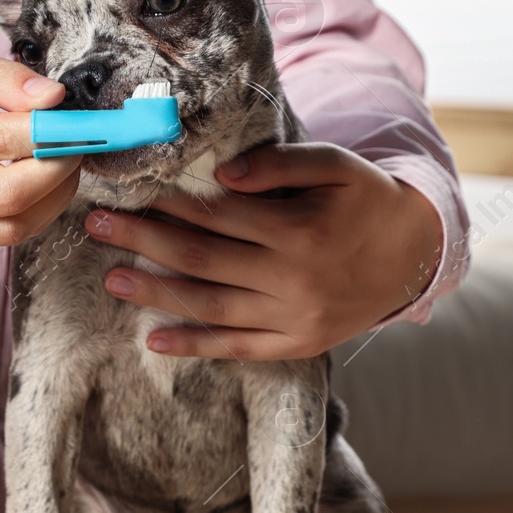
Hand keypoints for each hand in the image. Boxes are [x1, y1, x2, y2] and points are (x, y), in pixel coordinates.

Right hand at [0, 44, 79, 245]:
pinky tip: (46, 184)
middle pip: (7, 194)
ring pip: (12, 224)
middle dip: (58, 168)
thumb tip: (53, 98)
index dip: (50, 132)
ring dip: (55, 196)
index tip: (80, 121)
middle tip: (79, 141)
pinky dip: (38, 213)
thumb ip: (2, 77)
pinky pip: (4, 236)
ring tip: (66, 160)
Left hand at [85, 142, 443, 360]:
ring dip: (154, 293)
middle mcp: (292, 278)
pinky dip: (194, 346)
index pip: (216, 214)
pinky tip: (154, 339)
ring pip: (209, 306)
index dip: (166, 201)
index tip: (127, 188)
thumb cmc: (366, 199)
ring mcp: (293, 317)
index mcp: (299, 229)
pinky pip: (237, 348)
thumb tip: (223, 174)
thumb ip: (281, 164)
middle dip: (142, 239)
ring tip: (110, 277)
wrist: (416, 255)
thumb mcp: (337, 166)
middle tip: (95, 224)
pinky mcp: (296, 345)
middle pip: (201, 258)